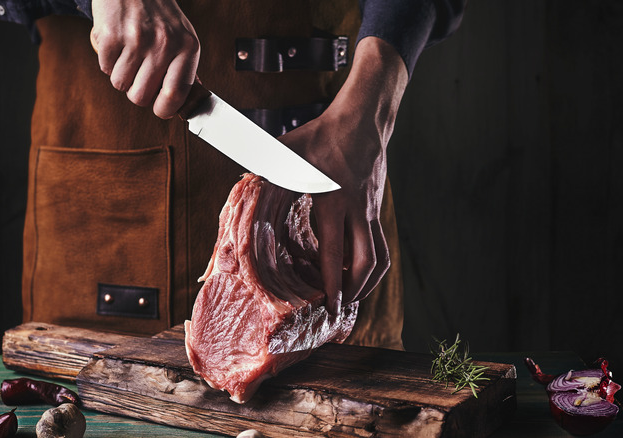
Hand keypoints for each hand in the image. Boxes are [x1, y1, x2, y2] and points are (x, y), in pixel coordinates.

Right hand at [90, 0, 199, 117]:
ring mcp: (137, 40)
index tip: (159, 109)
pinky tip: (118, 44)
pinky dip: (108, 61)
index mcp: (187, 48)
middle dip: (135, 91)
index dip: (164, 109)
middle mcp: (164, 44)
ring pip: (120, 85)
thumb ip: (183, 68)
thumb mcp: (183, 37)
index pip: (175, 95)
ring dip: (121, 75)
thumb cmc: (158, 13)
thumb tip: (182, 103)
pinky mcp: (111, 35)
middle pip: (141, 96)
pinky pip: (105, 68)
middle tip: (138, 74)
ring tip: (129, 54)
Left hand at [278, 37, 408, 313]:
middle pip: (367, 262)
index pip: (335, 251)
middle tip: (341, 308)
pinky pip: (380, 244)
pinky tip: (355, 269)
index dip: (333, 282)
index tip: (330, 305)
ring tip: (352, 296)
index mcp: (333, 200)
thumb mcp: (287, 153)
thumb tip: (242, 193)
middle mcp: (358, 210)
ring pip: (380, 257)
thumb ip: (265, 175)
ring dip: (368, 282)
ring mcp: (372, 210)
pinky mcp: (377, 208)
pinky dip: (371, 264)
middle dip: (356, 291)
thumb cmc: (321, 135)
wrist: (363, 120)